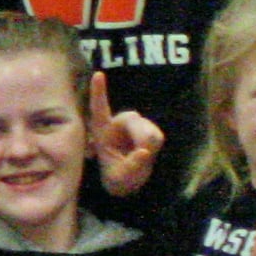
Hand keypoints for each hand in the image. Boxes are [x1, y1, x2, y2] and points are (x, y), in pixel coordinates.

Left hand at [88, 71, 163, 200]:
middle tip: (141, 155)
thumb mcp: (120, 180)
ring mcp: (135, 125)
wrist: (131, 181)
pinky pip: (157, 136)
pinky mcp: (149, 130)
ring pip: (149, 130)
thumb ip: (130, 166)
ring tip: (139, 158)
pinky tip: (146, 155)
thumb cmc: (118, 179)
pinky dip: (154, 148)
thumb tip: (144, 151)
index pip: (99, 108)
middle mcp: (118, 123)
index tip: (98, 74)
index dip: (98, 91)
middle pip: (133, 120)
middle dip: (140, 138)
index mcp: (102, 131)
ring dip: (147, 146)